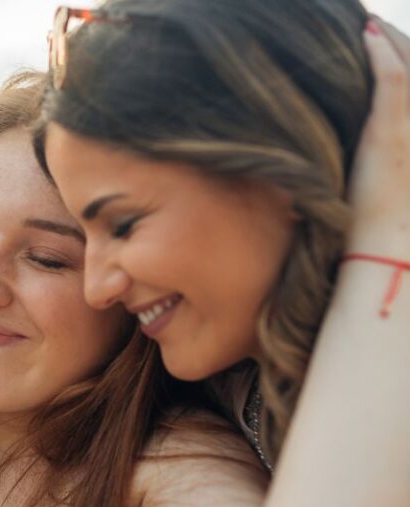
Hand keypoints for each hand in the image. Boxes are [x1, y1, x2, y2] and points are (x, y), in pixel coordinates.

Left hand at [347, 18, 409, 254]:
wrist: (387, 248)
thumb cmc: (376, 228)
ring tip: (371, 25)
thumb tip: (335, 167)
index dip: (404, 59)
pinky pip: (395, 80)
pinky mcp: (392, 133)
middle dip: (403, 43)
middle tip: (379, 27)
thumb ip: (371, 164)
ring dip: (392, 42)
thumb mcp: (376, 187)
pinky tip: (368, 34)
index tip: (388, 42)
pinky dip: (382, 55)